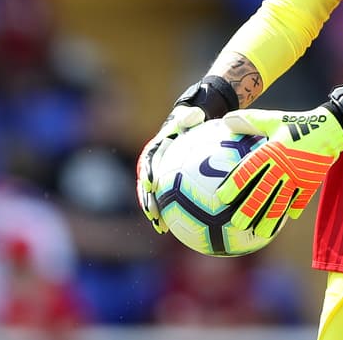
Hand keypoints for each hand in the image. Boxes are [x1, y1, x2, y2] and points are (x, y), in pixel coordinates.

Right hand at [135, 75, 240, 233]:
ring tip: (161, 227)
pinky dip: (170, 213)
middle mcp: (152, 165)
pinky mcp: (166, 185)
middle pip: (145, 186)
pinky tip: (178, 229)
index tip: (150, 184)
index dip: (147, 173)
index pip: (148, 162)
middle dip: (147, 201)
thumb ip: (190, 117)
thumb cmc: (188, 122)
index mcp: (154, 150)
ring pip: (153, 197)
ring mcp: (158, 177)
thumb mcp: (189, 116)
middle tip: (152, 214)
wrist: (186, 128)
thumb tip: (196, 114)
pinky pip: (167, 200)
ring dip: (155, 212)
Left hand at [215, 105, 342, 237]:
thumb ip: (249, 121)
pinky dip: (294, 209)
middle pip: (263, 192)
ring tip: (261, 232)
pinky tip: (287, 219)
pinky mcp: (311, 182)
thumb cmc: (297, 123)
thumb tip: (226, 120)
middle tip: (237, 223)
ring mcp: (298, 177)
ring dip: (270, 218)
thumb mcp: (273, 119)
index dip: (235, 185)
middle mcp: (283, 167)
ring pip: (281, 201)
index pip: (249, 171)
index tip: (222, 198)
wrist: (330, 129)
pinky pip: (301, 200)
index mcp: (271, 152)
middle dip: (249, 209)